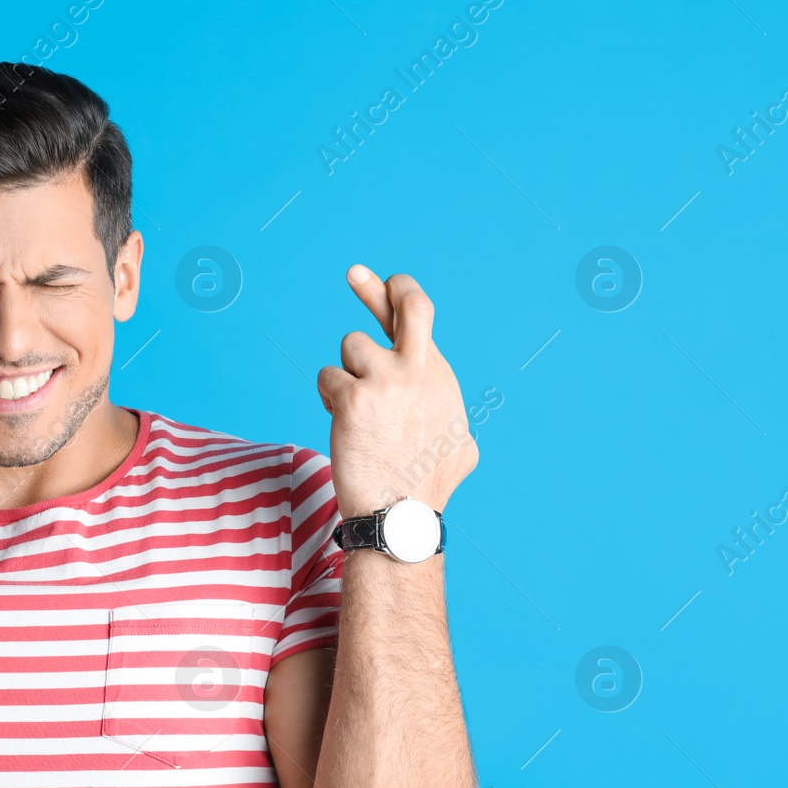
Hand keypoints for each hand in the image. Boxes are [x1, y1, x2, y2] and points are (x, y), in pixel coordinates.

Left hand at [316, 266, 476, 518]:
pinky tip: (342, 424)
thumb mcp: (459, 446)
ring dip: (346, 373)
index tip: (382, 280)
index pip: (420, 321)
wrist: (399, 513)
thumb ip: (447, 419)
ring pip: (352, 345)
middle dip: (381, 286)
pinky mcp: (355, 398)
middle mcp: (420, 370)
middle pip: (407, 304)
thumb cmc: (425, 486)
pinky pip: (328, 377)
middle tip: (356, 274)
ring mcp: (388, 381)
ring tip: (357, 411)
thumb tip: (459, 433)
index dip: (398, 294)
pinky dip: (328, 398)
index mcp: (440, 376)